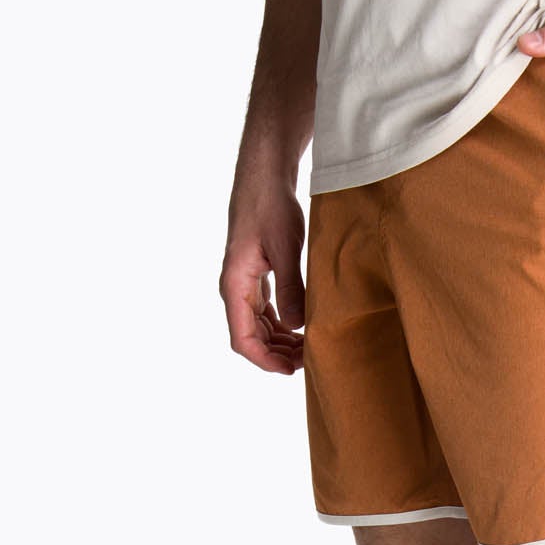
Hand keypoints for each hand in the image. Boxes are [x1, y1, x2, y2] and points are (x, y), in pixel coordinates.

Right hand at [220, 173, 304, 374]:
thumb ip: (290, 288)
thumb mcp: (285, 248)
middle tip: (309, 359)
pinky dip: (282, 324)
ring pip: (258, 326)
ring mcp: (244, 281)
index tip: (290, 370)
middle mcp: (235, 286)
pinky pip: (265, 310)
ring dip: (280, 341)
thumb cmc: (271, 205)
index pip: (243, 339)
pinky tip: (302, 328)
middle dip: (277, 354)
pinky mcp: (255, 275)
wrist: (265, 174)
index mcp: (235, 284)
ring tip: (309, 347)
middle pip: (251, 337)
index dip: (265, 361)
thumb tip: (296, 326)